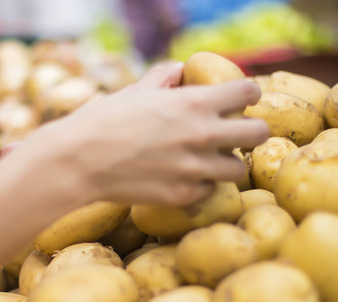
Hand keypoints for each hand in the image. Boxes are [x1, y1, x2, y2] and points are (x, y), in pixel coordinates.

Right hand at [9, 62, 269, 206]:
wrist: (79, 162)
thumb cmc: (103, 121)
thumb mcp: (136, 90)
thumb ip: (164, 77)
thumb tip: (179, 72)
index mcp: (195, 103)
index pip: (248, 92)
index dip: (248, 94)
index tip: (241, 100)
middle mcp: (203, 135)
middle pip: (258, 134)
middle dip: (251, 131)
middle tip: (236, 133)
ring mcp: (196, 169)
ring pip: (238, 168)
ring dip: (227, 162)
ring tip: (209, 160)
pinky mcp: (184, 195)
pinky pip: (209, 189)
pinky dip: (201, 183)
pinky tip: (184, 177)